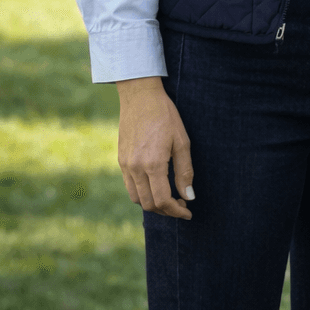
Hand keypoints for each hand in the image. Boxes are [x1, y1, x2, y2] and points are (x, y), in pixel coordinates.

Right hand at [117, 76, 194, 218]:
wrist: (140, 96)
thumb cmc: (165, 115)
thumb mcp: (182, 141)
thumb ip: (185, 171)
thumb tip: (189, 196)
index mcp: (153, 164)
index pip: (163, 200)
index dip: (176, 211)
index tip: (188, 212)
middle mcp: (136, 168)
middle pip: (149, 204)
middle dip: (166, 211)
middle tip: (181, 205)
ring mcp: (125, 165)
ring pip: (137, 199)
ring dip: (153, 204)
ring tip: (169, 198)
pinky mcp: (121, 161)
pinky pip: (130, 187)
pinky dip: (142, 194)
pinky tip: (155, 186)